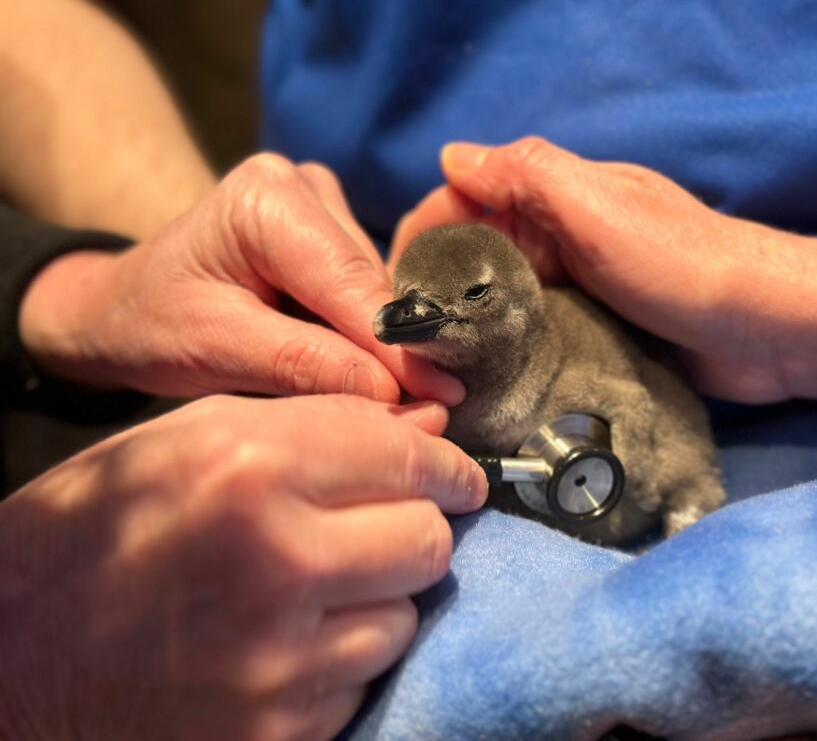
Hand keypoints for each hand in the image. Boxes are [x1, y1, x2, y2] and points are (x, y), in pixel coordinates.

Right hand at [0, 393, 486, 739]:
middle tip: (378, 526)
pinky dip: (339, 661)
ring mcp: (279, 663)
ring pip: (403, 617)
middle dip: (414, 526)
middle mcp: (275, 563)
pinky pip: (359, 684)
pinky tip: (282, 643)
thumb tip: (426, 430)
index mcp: (249, 471)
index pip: (409, 458)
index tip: (453, 473)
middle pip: (426, 540)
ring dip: (375, 599)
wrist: (9, 661)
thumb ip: (317, 425)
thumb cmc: (91, 532)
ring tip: (311, 589)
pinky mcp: (277, 733)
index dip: (445, 464)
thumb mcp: (186, 442)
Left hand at [18, 154, 463, 404]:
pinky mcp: (332, 227)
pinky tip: (350, 361)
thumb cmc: (153, 327)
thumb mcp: (217, 351)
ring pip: (378, 289)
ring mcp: (321, 201)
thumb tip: (400, 393)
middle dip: (390, 350)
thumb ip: (307, 364)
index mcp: (265, 198)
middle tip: (416, 412)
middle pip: (371, 284)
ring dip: (377, 344)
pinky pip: (368, 289)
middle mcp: (302, 184)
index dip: (398, 344)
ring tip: (365, 391)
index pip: (352, 281)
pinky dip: (364, 332)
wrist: (125, 307)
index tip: (444, 396)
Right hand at [393, 137, 809, 403]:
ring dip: (469, 325)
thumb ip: (528, 176)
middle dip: (437, 288)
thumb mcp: (600, 208)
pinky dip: (506, 350)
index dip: (422, 237)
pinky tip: (486, 381)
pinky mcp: (594, 329)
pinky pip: (533, 333)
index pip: (464, 201)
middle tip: (411, 345)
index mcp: (557, 195)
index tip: (395, 291)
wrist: (769, 332)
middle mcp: (561, 235)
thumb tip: (450, 156)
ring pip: (501, 297)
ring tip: (438, 371)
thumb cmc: (682, 265)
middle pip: (475, 253)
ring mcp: (578, 284)